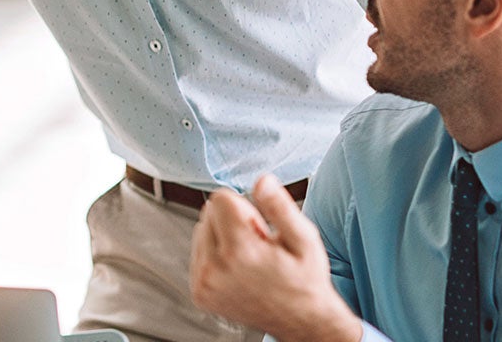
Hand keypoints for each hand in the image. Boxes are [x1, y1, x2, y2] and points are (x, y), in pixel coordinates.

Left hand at [189, 174, 361, 341]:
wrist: (301, 321)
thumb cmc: (305, 279)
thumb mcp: (304, 239)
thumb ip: (280, 207)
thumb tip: (262, 180)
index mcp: (241, 251)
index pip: (219, 198)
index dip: (244, 207)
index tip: (260, 227)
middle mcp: (215, 269)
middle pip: (208, 213)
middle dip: (231, 220)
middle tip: (257, 244)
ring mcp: (204, 283)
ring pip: (200, 231)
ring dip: (221, 237)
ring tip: (249, 259)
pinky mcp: (199, 293)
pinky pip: (197, 254)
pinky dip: (214, 255)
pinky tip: (238, 269)